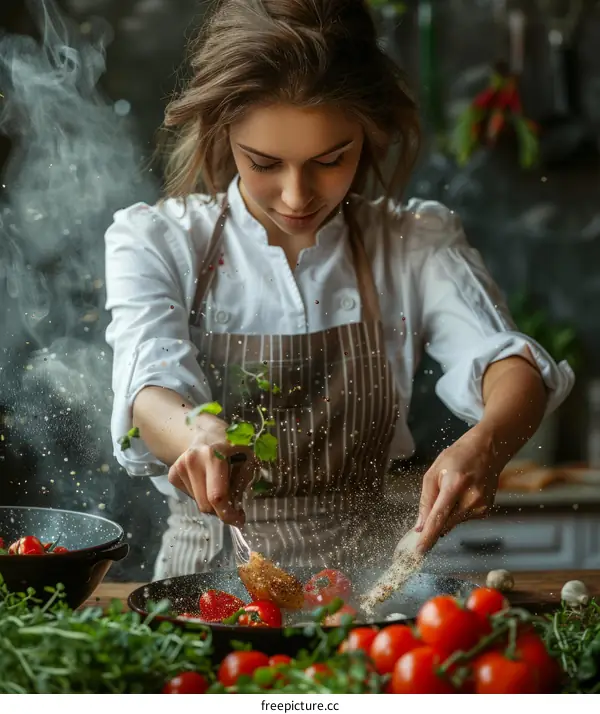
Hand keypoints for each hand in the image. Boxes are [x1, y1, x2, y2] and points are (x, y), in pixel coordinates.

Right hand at [167, 413, 256, 526]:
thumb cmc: (232, 445)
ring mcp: (179, 467)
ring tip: (218, 486)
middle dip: (221, 510)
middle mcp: (192, 460)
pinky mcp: (172, 473)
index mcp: (213, 455)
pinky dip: (200, 495)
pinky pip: (190, 496)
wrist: (205, 432)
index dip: (228, 513)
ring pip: (197, 502)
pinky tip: (206, 481)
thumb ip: (242, 482)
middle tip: (233, 505)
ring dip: (210, 502)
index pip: (217, 496)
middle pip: (205, 504)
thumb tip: (235, 508)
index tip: (239, 519)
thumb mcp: (247, 458)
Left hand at [414, 425, 501, 553]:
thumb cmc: (457, 457)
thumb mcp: (434, 472)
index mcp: (455, 485)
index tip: (419, 551)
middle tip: (430, 509)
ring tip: (452, 491)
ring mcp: (481, 506)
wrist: (487, 451)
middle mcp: (471, 499)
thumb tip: (419, 526)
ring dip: (446, 514)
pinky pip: (462, 518)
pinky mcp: (485, 511)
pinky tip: (461, 495)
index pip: (439, 517)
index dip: (428, 536)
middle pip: (445, 524)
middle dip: (433, 523)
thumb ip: (425, 501)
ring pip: (453, 523)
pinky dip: (456, 512)